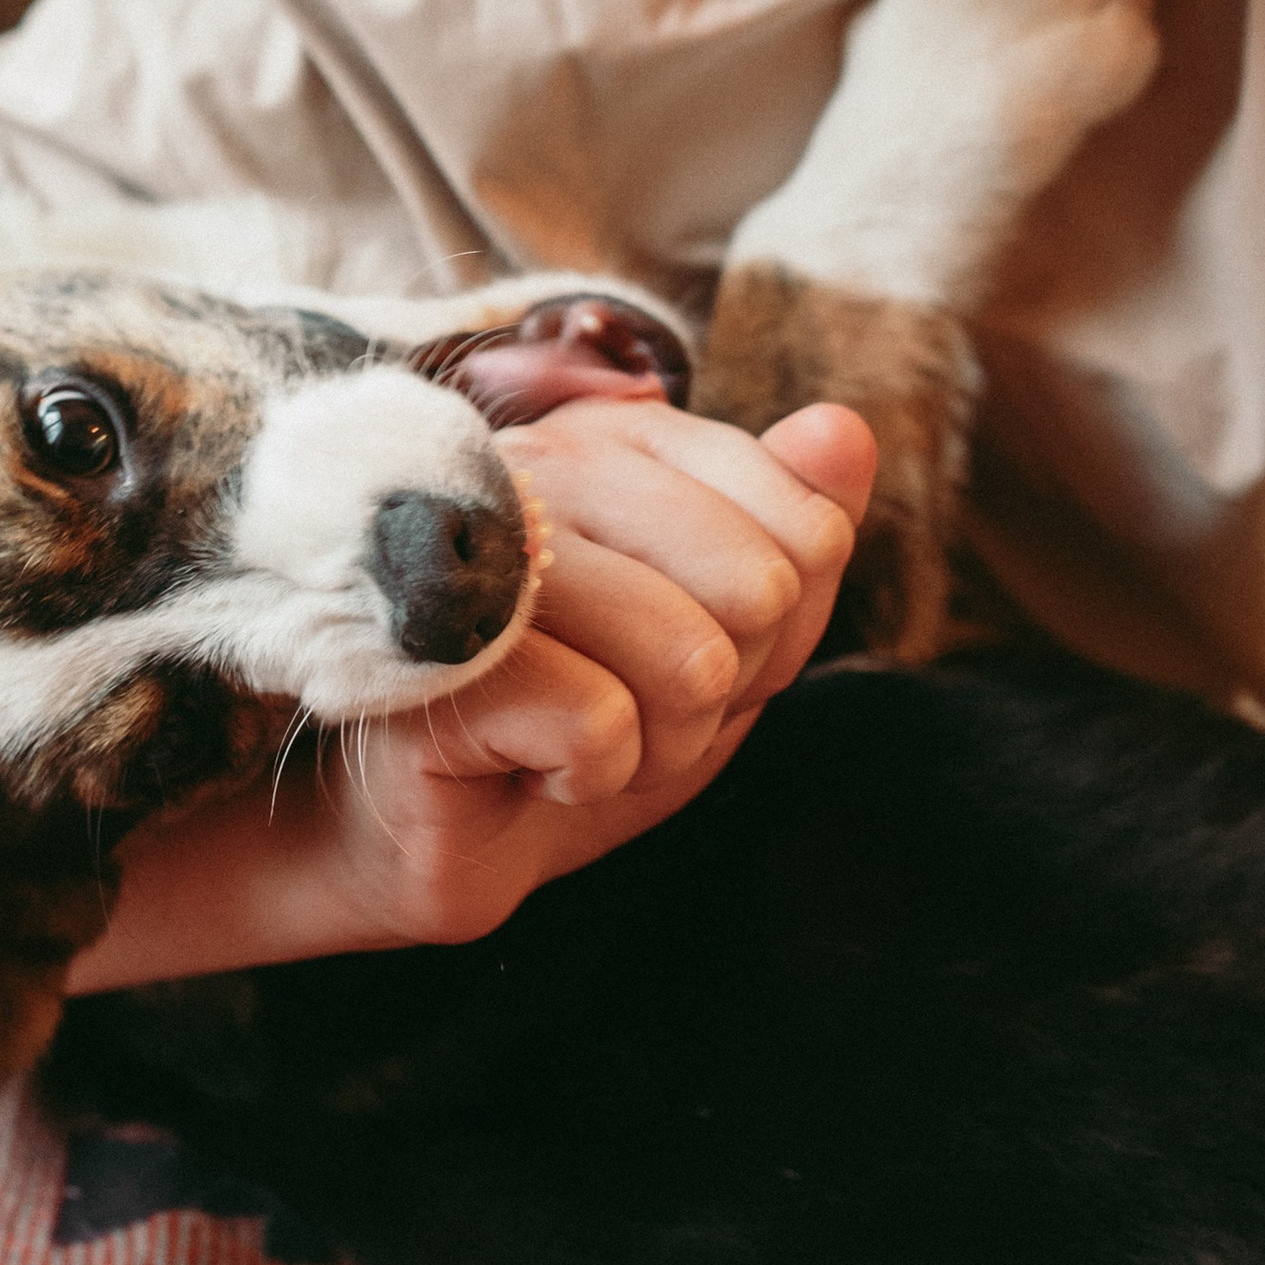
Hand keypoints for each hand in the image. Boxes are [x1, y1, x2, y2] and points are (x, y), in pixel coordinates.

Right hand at [77, 396, 872, 983]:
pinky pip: (600, 721)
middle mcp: (539, 466)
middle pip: (757, 590)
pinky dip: (586, 777)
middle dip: (720, 693)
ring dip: (656, 743)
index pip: (804, 529)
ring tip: (580, 742)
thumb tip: (842, 429)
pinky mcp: (422, 651)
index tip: (681, 656)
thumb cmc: (578, 725)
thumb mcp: (723, 643)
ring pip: (686, 655)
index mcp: (616, 443)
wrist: (443, 835)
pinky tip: (527, 766)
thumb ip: (797, 537)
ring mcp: (472, 550)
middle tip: (630, 711)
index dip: (771, 631)